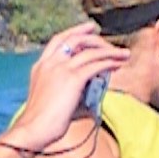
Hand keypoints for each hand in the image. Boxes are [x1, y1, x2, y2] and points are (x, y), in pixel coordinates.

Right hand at [6, 25, 126, 150]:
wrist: (33, 129)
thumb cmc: (43, 121)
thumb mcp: (53, 98)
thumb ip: (69, 89)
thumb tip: (91, 90)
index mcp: (41, 66)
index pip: (59, 40)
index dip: (76, 31)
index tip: (90, 28)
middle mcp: (50, 63)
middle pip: (75, 39)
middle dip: (96, 39)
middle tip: (113, 44)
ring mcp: (60, 69)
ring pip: (90, 52)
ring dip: (110, 52)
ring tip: (124, 55)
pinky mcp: (72, 79)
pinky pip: (96, 65)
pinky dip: (109, 62)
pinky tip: (118, 65)